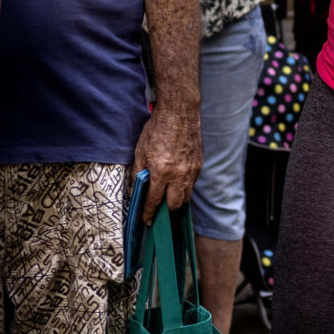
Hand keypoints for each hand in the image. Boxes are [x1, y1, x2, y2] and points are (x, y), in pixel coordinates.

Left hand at [129, 105, 200, 221]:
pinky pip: (192, 184)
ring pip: (186, 196)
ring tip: (168, 200)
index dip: (149, 213)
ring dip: (177, 201)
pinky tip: (177, 183)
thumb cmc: (157, 130)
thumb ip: (137, 172)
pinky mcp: (199, 165)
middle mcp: (178, 175)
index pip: (154, 201)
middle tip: (158, 211)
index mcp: (161, 172)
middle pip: (174, 205)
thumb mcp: (140, 150)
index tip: (147, 221)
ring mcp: (191, 171)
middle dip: (166, 211)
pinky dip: (184, 187)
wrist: (179, 113)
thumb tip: (134, 188)